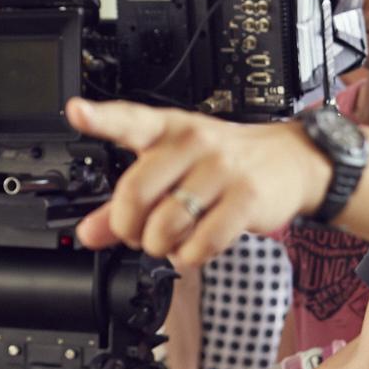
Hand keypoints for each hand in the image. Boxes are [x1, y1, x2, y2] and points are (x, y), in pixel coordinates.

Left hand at [66, 98, 329, 266]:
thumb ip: (126, 202)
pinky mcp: (246, 197)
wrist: (292, 161)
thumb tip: (88, 233)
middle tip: (138, 233)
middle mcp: (193, 143)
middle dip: (128, 228)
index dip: (100, 118)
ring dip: (160, 246)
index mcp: (169, 129)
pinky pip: (202, 242)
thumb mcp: (173, 169)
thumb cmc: (224, 163)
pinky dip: (190, 256)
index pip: (129, 120)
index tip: (76, 111)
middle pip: (135, 193)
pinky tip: (195, 247)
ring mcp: (222, 168)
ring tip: (171, 241)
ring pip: (166, 225)